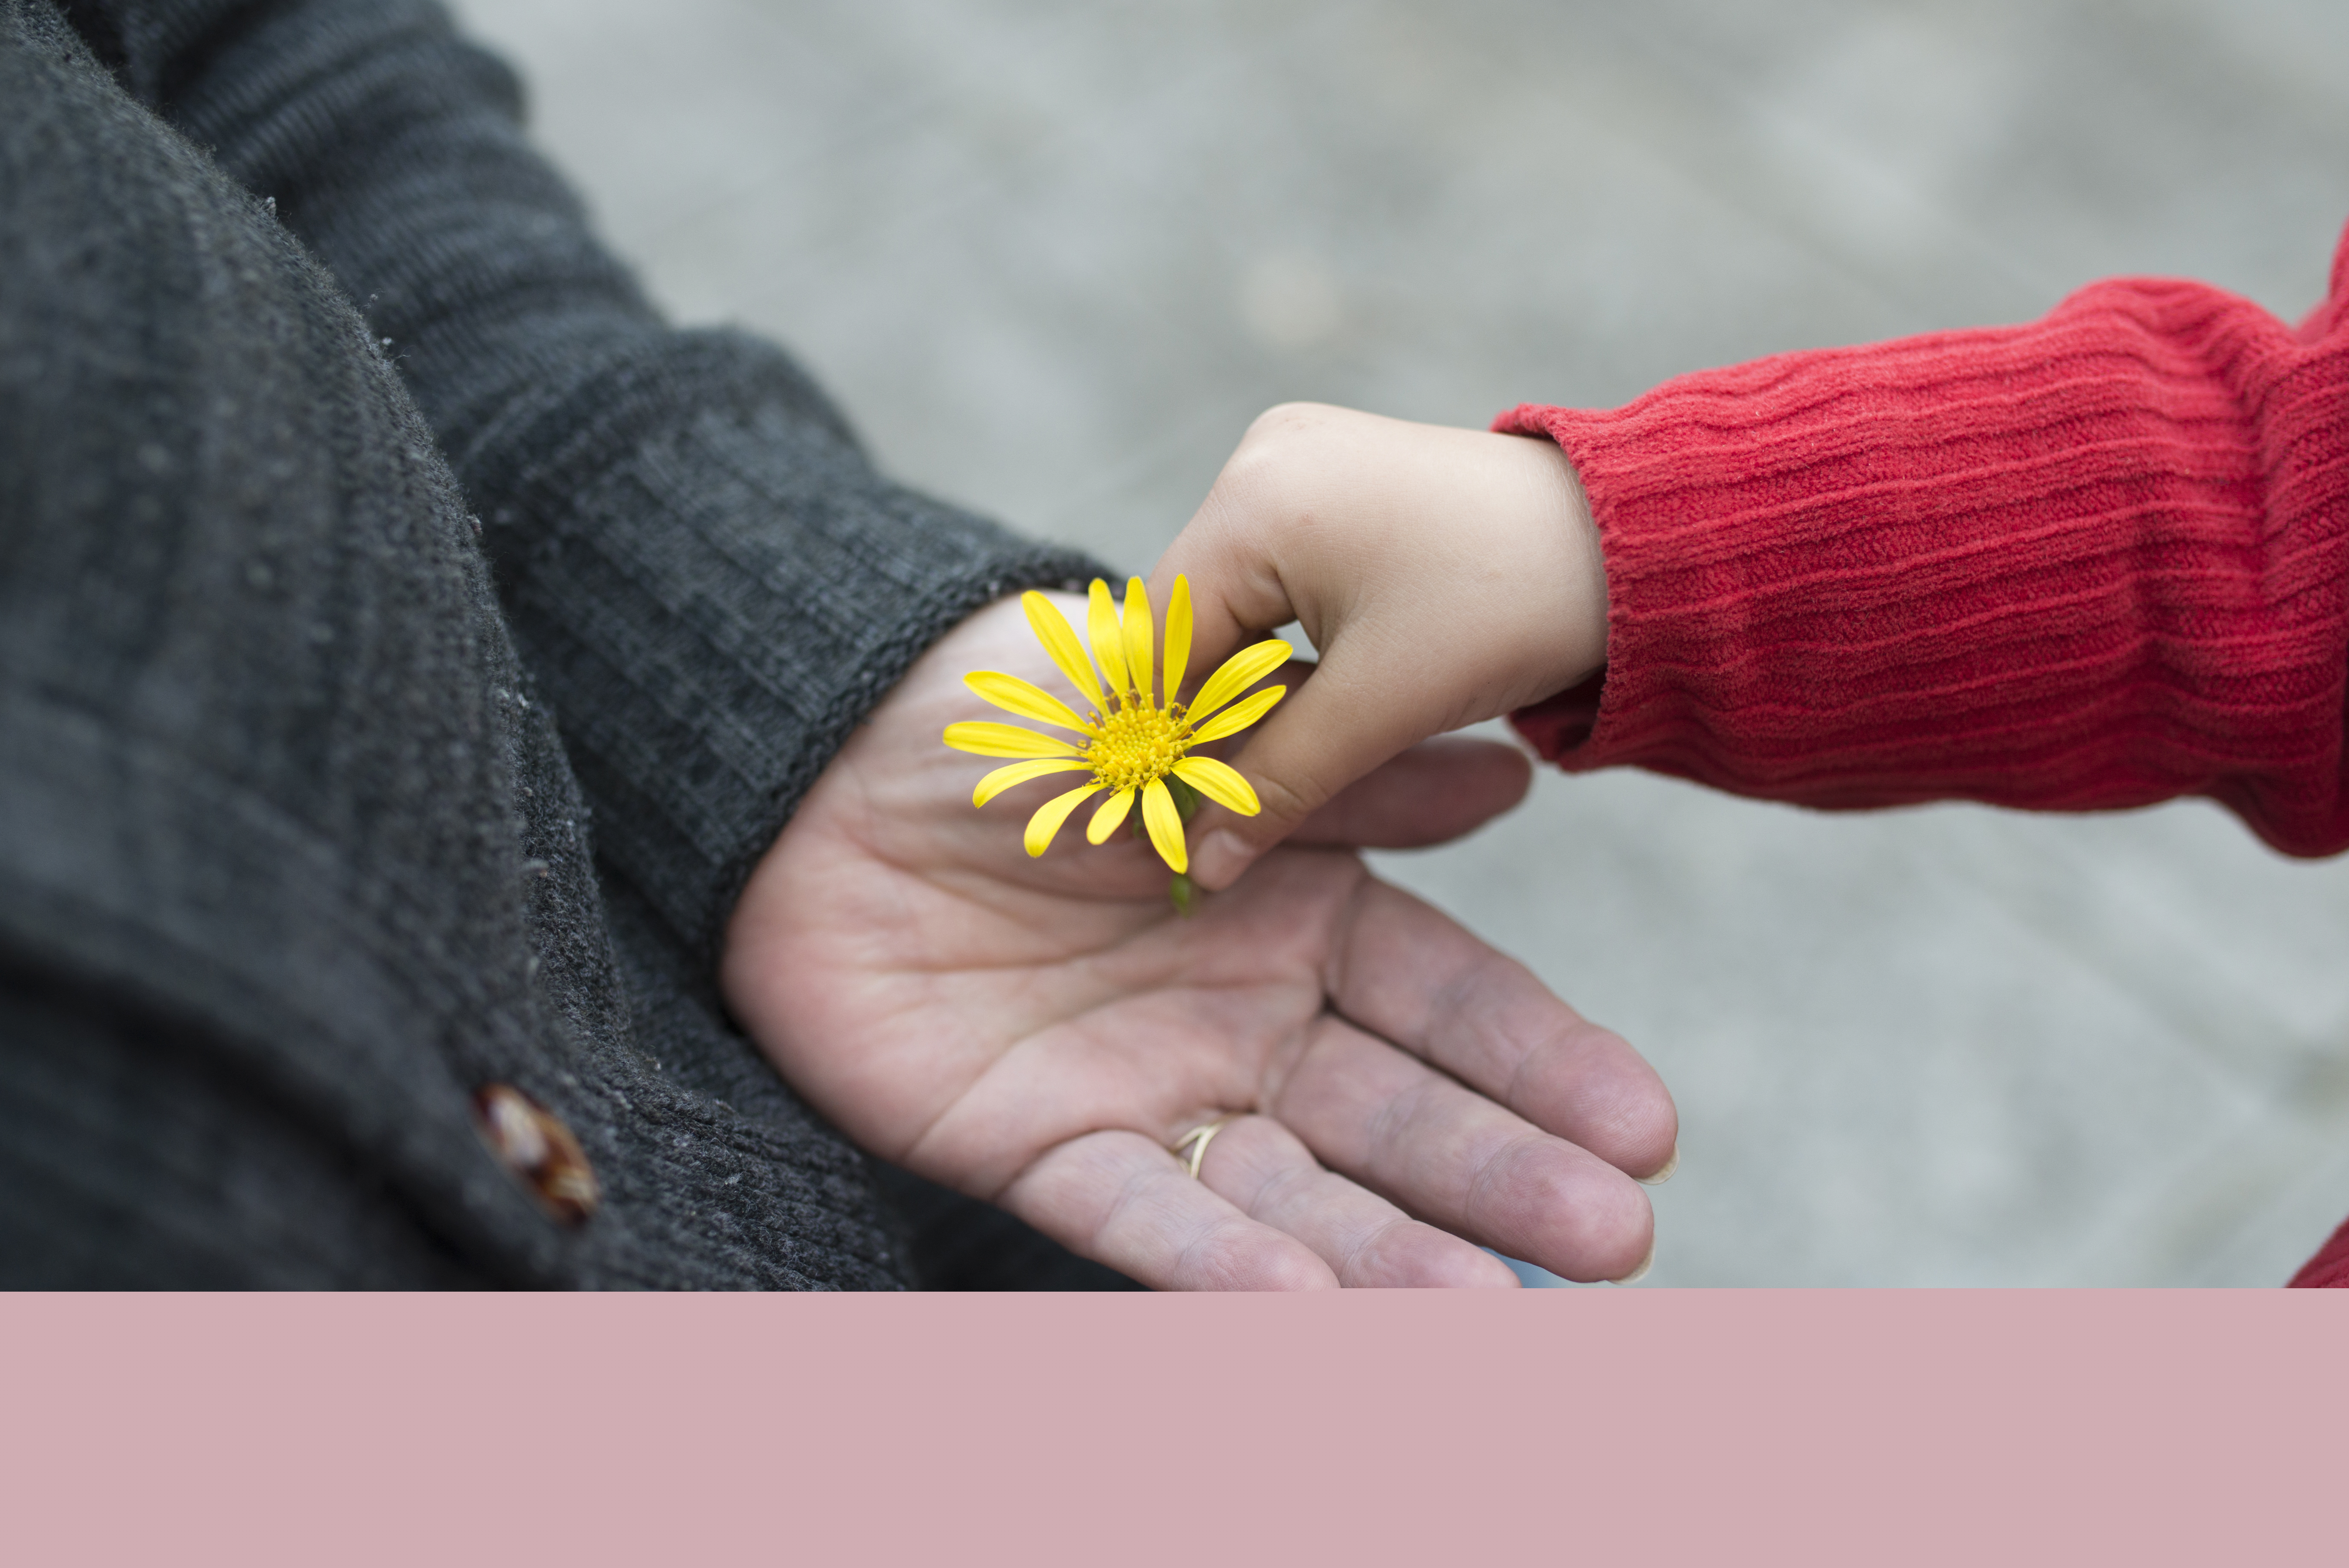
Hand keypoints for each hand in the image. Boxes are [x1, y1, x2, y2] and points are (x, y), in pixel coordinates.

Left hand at [722, 595, 1673, 1288]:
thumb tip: (1509, 778)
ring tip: (1488, 1313)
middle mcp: (1244, 1020)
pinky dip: (1210, 1267)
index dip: (1541, 1062)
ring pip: (1287, 1193)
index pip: (1447, 1002)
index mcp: (1299, 914)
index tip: (1645, 1123)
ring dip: (1384, 1256)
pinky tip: (1302, 1317)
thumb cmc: (1023, 725)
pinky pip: (1135, 1213)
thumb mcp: (1191, 723)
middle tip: (1615, 1240)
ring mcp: (1150, 1092)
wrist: (828, 765)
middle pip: (1394, 1116)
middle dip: (1500, 1177)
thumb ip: (1343, 769)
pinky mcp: (1038, 1146)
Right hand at [1150, 402, 1608, 889]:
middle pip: (1188, 614)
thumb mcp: (1380, 709)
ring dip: (1243, 677)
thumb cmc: (1510, 609)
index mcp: (1256, 501)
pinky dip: (1279, 638)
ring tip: (1263, 753)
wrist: (1636, 540)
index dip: (1159, 733)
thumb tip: (1199, 866)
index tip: (1165, 814)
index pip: (1159, 638)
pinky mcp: (1332, 474)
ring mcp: (1295, 457)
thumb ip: (1276, 786)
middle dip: (1201, 708)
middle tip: (1209, 799)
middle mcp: (1260, 459)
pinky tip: (1307, 689)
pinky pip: (1271, 572)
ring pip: (1230, 600)